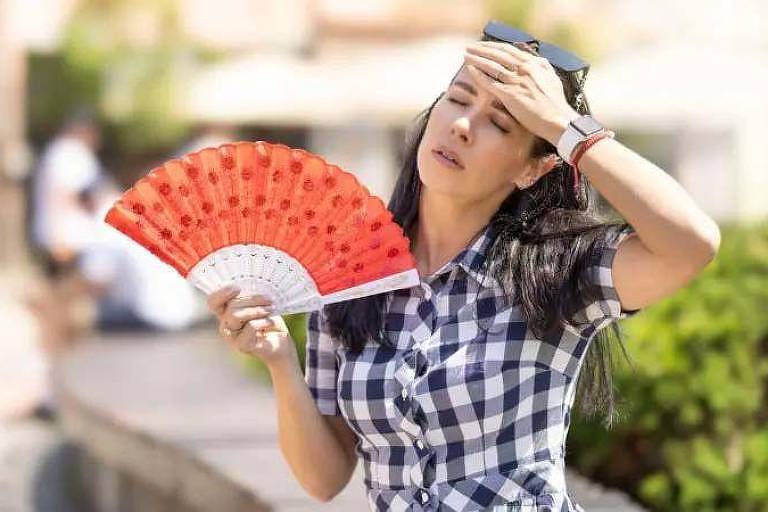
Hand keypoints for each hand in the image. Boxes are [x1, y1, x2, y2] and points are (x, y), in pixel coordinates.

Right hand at [207, 286, 297, 367]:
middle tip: (269, 299)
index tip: (237, 288)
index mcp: (227, 312)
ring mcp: (231, 336)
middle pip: (231, 306)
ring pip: (236, 315)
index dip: (221, 293)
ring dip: (257, 310)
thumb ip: (251, 297)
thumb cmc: (270, 321)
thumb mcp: (261, 305)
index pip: (213, 301)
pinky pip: (250, 326)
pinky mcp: (241, 345)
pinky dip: (263, 321)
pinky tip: (271, 322)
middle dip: (252, 299)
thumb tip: (249, 288)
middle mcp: (226, 324)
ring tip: (271, 309)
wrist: (281, 343)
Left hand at [463, 41, 579, 145]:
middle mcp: (525, 69)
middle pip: (498, 54)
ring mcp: (517, 81)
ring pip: (493, 66)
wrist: (558, 120)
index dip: (494, 46)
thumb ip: (541, 66)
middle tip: (469, 47)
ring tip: (466, 55)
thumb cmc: (555, 103)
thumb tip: (534, 58)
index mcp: (535, 64)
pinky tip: (470, 70)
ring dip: (477, 59)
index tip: (483, 45)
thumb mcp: (551, 78)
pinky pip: (491, 82)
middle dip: (482, 49)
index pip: (510, 50)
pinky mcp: (511, 95)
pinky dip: (480, 75)